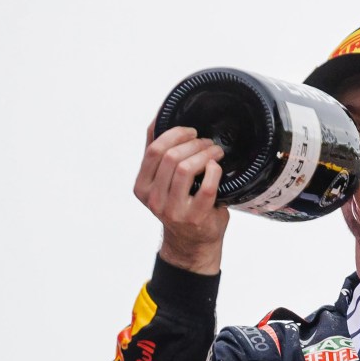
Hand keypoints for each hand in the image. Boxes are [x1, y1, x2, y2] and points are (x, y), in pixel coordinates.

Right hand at [134, 121, 228, 273]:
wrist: (192, 244)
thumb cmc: (180, 206)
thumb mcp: (162, 181)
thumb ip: (158, 153)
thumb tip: (159, 117)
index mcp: (142, 187)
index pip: (154, 151)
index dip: (174, 134)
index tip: (191, 131)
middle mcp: (154, 200)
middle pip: (171, 157)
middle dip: (194, 143)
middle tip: (208, 142)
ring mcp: (173, 210)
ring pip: (186, 168)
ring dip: (205, 154)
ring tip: (215, 152)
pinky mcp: (195, 218)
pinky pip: (207, 185)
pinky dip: (214, 171)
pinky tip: (217, 168)